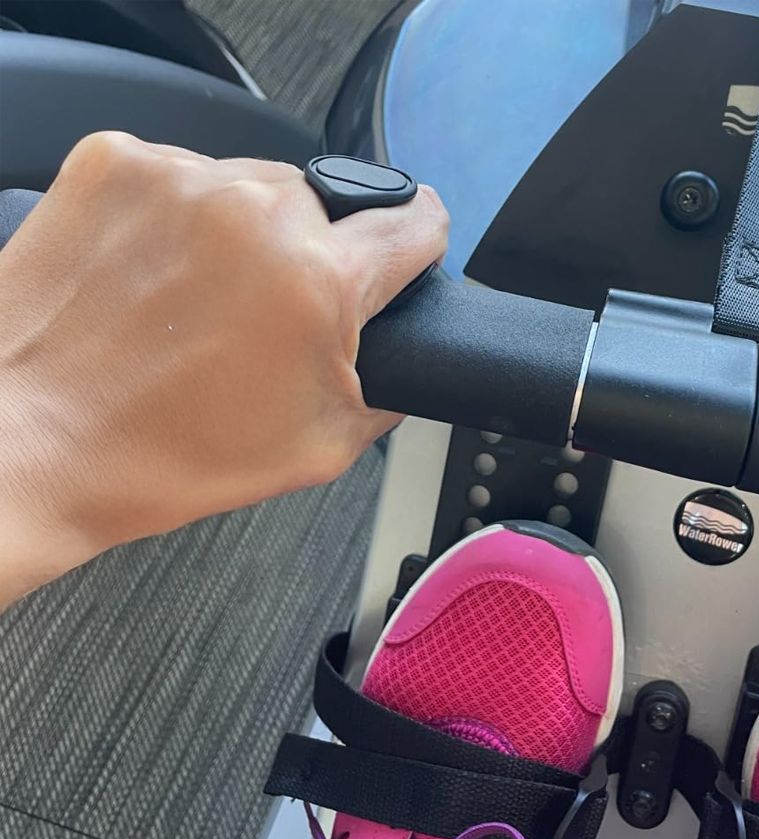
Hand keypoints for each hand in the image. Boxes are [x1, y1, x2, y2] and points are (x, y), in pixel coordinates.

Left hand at [0, 132, 447, 606]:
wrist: (34, 440)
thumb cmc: (161, 453)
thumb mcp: (320, 447)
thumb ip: (386, 391)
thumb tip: (405, 357)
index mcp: (317, 280)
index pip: (414, 222)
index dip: (419, 241)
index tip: (408, 245)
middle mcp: (254, 212)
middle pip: (328, 209)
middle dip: (311, 258)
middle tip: (265, 321)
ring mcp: (179, 179)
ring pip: (253, 188)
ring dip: (243, 236)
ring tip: (196, 305)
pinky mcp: (115, 163)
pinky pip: (183, 177)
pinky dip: (178, 220)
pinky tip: (155, 279)